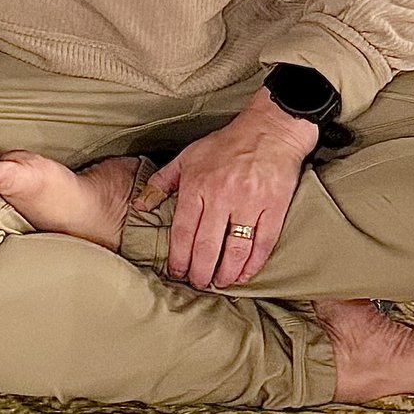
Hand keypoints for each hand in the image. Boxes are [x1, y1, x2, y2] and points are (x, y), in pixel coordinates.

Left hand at [141, 97, 318, 290]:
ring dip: (226, 273)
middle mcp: (222, 197)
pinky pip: (263, 243)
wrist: (270, 129)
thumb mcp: (188, 157)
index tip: (176, 272)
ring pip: (235, 249)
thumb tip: (140, 206)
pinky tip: (245, 274)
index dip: (178, 257)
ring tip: (219, 283)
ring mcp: (249, 203)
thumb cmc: (226, 144)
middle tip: (197, 284)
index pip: (184, 231)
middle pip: (207, 246)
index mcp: (198, 186)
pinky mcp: (273, 207)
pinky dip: (253, 263)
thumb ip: (162, 183)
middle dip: (200, 271)